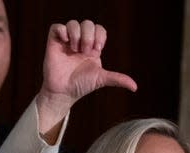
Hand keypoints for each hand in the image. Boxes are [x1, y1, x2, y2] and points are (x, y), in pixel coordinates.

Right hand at [36, 20, 136, 139]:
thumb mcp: (101, 79)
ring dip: (77, 34)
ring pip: (73, 23)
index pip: (99, 29)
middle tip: (85, 51)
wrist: (64, 92)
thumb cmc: (81, 85)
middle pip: (87, 24)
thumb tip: (135, 87)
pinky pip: (57, 27)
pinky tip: (66, 43)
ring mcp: (67, 41)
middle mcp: (80, 42)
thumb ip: (118, 79)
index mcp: (92, 47)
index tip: (97, 49)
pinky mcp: (54, 42)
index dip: (100, 35)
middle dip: (89, 36)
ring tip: (75, 49)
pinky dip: (63, 31)